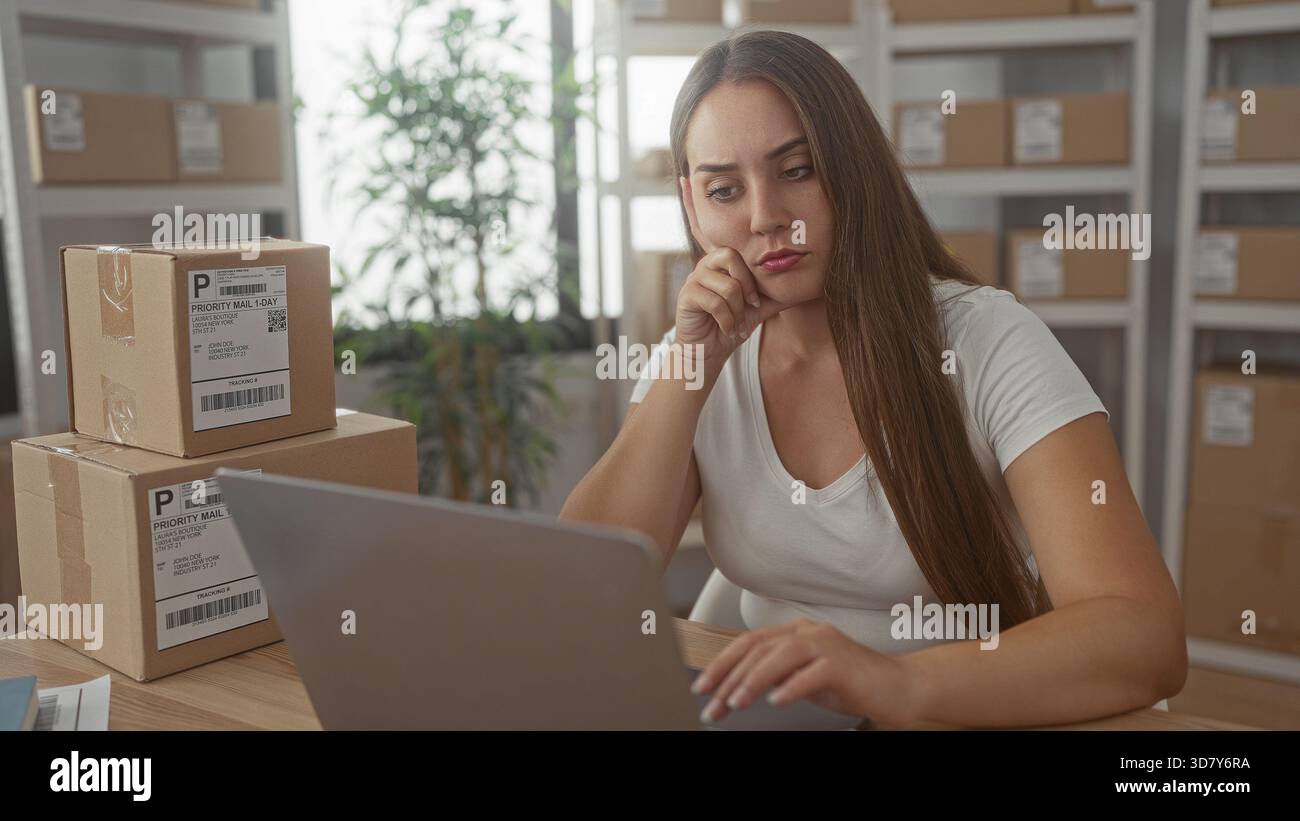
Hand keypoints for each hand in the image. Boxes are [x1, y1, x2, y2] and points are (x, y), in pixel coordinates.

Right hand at [675, 247, 786, 366]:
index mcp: (720, 263)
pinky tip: (727, 329)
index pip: (739, 253)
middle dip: (745, 287)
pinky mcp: (686, 297)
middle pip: (729, 257)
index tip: (757, 301)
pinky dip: (726, 320)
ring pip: (726, 286)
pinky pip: (714, 302)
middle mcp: (704, 266)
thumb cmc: (730, 326)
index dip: (752, 277)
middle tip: (749, 307)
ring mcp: (692, 280)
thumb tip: (806, 289)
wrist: (708, 351)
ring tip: (736, 324)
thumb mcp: (757, 309)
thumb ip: (775, 296)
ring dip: (737, 311)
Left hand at [691, 618, 925, 727]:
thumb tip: (738, 687)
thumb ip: (777, 675)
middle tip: (712, 704)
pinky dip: (791, 687)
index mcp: (797, 632)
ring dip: (753, 680)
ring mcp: (828, 646)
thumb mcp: (804, 677)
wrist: (899, 689)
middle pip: (759, 648)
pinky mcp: (844, 665)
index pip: (750, 642)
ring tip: (735, 702)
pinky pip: (813, 673)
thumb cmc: (852, 684)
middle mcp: (809, 632)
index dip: (722, 663)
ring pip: (781, 655)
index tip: (702, 687)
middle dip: (729, 677)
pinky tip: (776, 701)